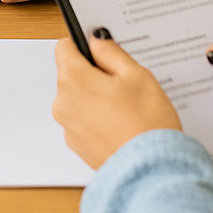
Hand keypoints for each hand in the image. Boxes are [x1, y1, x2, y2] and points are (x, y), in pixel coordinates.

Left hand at [53, 30, 181, 169]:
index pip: (64, 46)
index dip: (84, 44)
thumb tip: (97, 40)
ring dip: (95, 95)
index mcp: (73, 79)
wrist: (150, 171)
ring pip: (78, 97)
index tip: (102, 49)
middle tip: (123, 80)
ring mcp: (68, 127)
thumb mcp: (135, 74)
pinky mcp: (77, 145)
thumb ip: (110, 51)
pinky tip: (121, 121)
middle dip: (93, 72)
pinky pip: (83, 119)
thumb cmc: (145, 122)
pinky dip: (96, 116)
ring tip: (126, 104)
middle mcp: (63, 103)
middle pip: (71, 73)